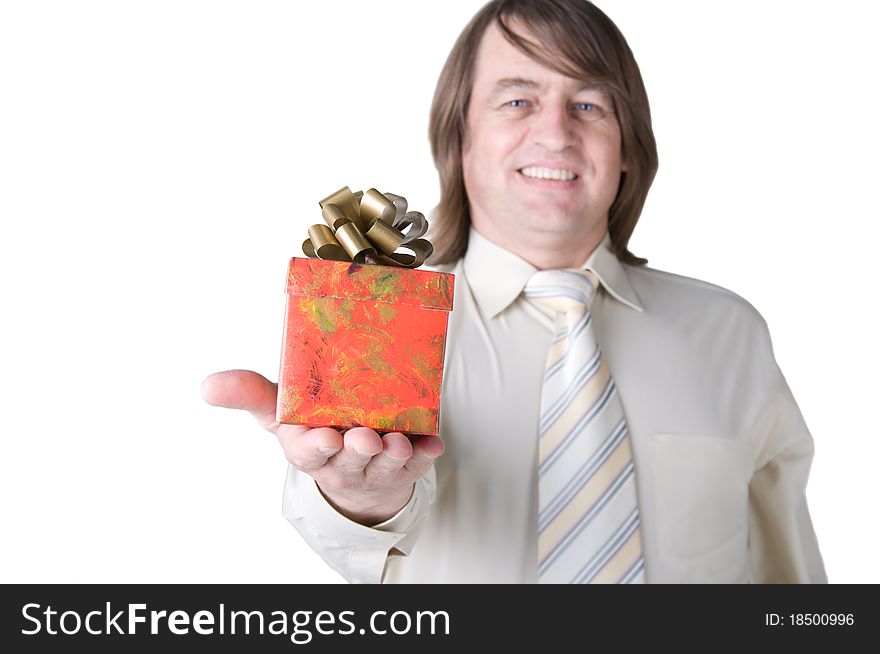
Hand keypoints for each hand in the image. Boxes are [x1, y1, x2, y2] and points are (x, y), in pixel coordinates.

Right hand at [200, 369, 444, 524]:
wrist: (353, 473)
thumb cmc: (314, 433)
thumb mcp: (279, 416)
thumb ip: (250, 395)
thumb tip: (208, 384)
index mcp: (309, 449)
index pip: (309, 451)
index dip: (317, 446)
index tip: (324, 437)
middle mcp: (342, 462)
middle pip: (351, 458)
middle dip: (358, 448)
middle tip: (364, 436)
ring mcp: (375, 467)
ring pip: (385, 464)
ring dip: (393, 453)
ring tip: (397, 441)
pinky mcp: (405, 466)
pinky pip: (418, 463)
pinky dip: (426, 453)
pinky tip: (433, 444)